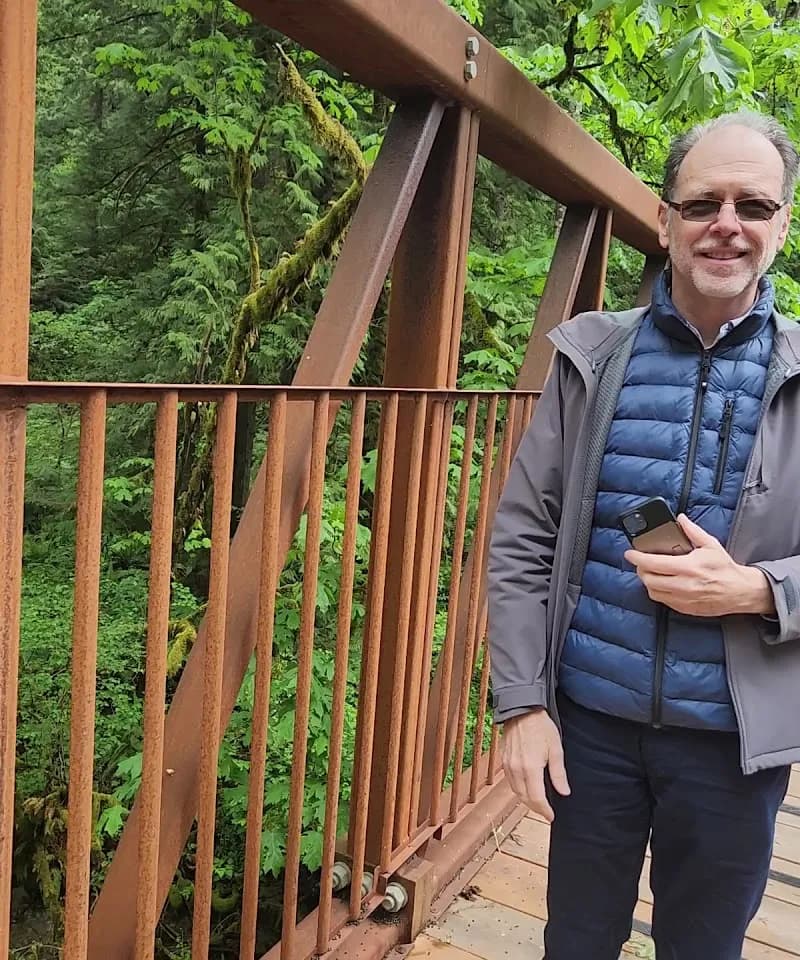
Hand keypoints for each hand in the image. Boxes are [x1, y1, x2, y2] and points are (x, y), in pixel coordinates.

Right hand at [502, 707, 569, 821]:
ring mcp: (508, 765)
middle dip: (536, 808)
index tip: (551, 816)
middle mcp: (516, 769)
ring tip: (538, 803)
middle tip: (546, 812)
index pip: (537, 798)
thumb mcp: (556, 749)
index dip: (544, 811)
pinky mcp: (504, 760)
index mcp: (530, 768)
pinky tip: (527, 788)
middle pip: (524, 798)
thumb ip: (559, 774)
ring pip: (516, 791)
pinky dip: (519, 790)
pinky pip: (510, 782)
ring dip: (526, 800)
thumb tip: (564, 792)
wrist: (522, 710)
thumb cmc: (540, 727)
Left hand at [624, 514, 774, 616]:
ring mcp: (683, 599)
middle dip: (640, 569)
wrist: (741, 592)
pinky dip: (658, 592)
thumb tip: (681, 519)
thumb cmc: (725, 568)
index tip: (630, 553)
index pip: (654, 563)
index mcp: (689, 567)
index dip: (638, 558)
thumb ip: (692, 531)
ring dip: (648, 581)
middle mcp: (684, 585)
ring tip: (651, 572)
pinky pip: (663, 601)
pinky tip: (662, 583)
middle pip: (649, 579)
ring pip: (653, 592)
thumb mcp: (711, 545)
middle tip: (641, 562)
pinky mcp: (685, 608)